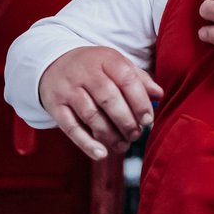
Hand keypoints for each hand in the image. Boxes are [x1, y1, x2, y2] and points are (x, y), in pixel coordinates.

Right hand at [39, 46, 162, 160]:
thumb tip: (159, 95)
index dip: (139, 102)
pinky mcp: (55, 106)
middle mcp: (85, 73)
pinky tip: (101, 154)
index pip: (126, 79)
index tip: (148, 120)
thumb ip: (139, 79)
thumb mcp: (116, 65)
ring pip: (91, 115)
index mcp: (106, 59)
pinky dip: (86, 143)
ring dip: (110, 135)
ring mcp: (68, 89)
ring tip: (123, 145)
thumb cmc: (96, 68)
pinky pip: (70, 127)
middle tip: (136, 134)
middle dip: (126, 121)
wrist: (54, 62)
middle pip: (108, 99)